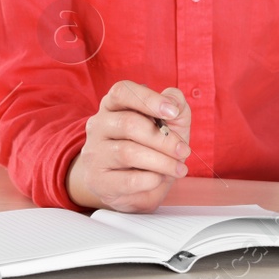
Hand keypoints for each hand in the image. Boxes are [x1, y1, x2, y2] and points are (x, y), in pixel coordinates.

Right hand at [67, 81, 192, 212]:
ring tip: (179, 169)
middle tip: (184, 151)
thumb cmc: (155, 145)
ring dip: (162, 162)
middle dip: (164, 139)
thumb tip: (172, 103)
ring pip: (128, 153)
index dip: (148, 99)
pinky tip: (160, 179)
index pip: (122, 91)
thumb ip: (176, 104)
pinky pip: (128, 180)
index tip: (173, 113)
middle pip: (129, 124)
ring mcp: (94, 153)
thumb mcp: (172, 121)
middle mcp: (98, 125)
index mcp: (113, 104)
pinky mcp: (98, 180)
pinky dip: (151, 180)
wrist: (136, 186)